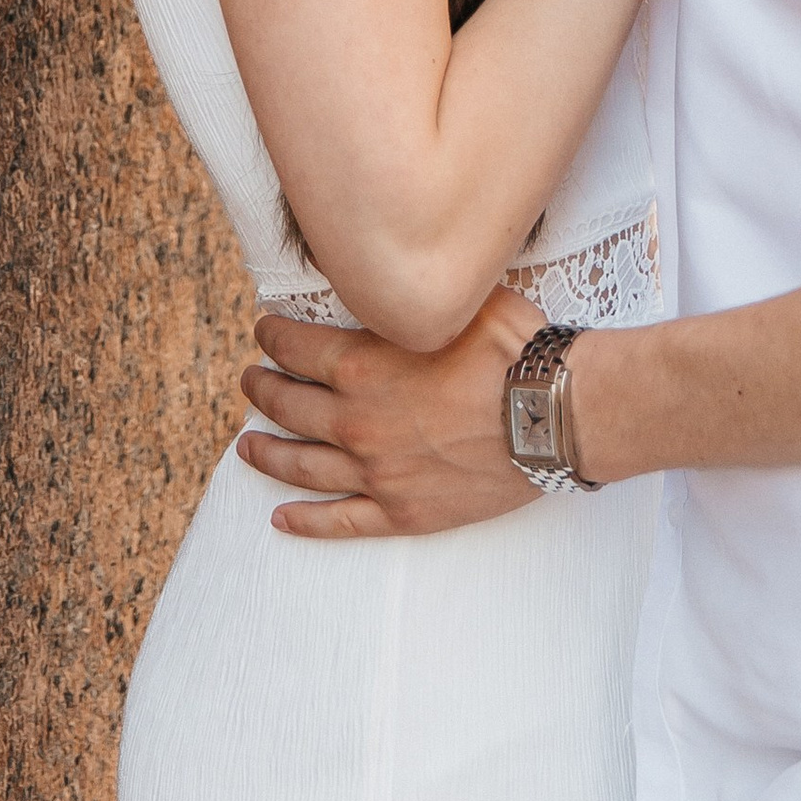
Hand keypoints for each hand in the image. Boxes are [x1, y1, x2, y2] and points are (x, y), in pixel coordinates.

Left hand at [234, 290, 541, 539]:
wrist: (553, 414)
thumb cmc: (513, 349)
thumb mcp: (457, 298)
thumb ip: (414, 296)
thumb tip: (396, 277)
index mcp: (363, 365)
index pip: (295, 348)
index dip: (272, 337)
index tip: (263, 332)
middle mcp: (356, 422)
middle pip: (288, 406)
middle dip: (261, 390)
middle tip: (249, 382)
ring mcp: (376, 473)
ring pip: (302, 466)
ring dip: (268, 453)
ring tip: (246, 445)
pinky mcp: (402, 512)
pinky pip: (339, 522)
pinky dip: (305, 521)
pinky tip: (281, 518)